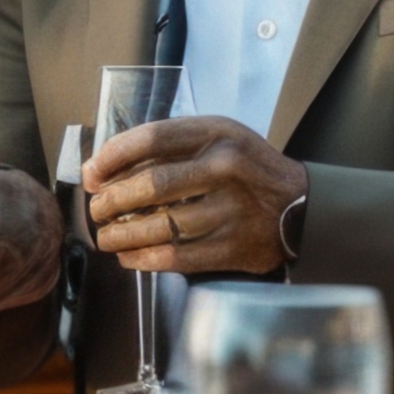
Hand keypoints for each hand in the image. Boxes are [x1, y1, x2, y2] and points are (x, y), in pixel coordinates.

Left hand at [84, 115, 307, 275]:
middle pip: (151, 185)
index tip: (92, 173)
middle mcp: (225, 168)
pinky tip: (129, 256)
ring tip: (107, 236)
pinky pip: (174, 257)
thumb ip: (168, 147)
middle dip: (111, 201)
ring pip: (158, 226)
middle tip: (97, 210)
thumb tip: (102, 169)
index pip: (151, 139)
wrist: (300, 207)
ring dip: (121, 235)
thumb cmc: (246, 169)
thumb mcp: (218, 138)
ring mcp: (230, 210)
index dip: (112, 157)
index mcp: (218, 134)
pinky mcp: (231, 248)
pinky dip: (142, 259)